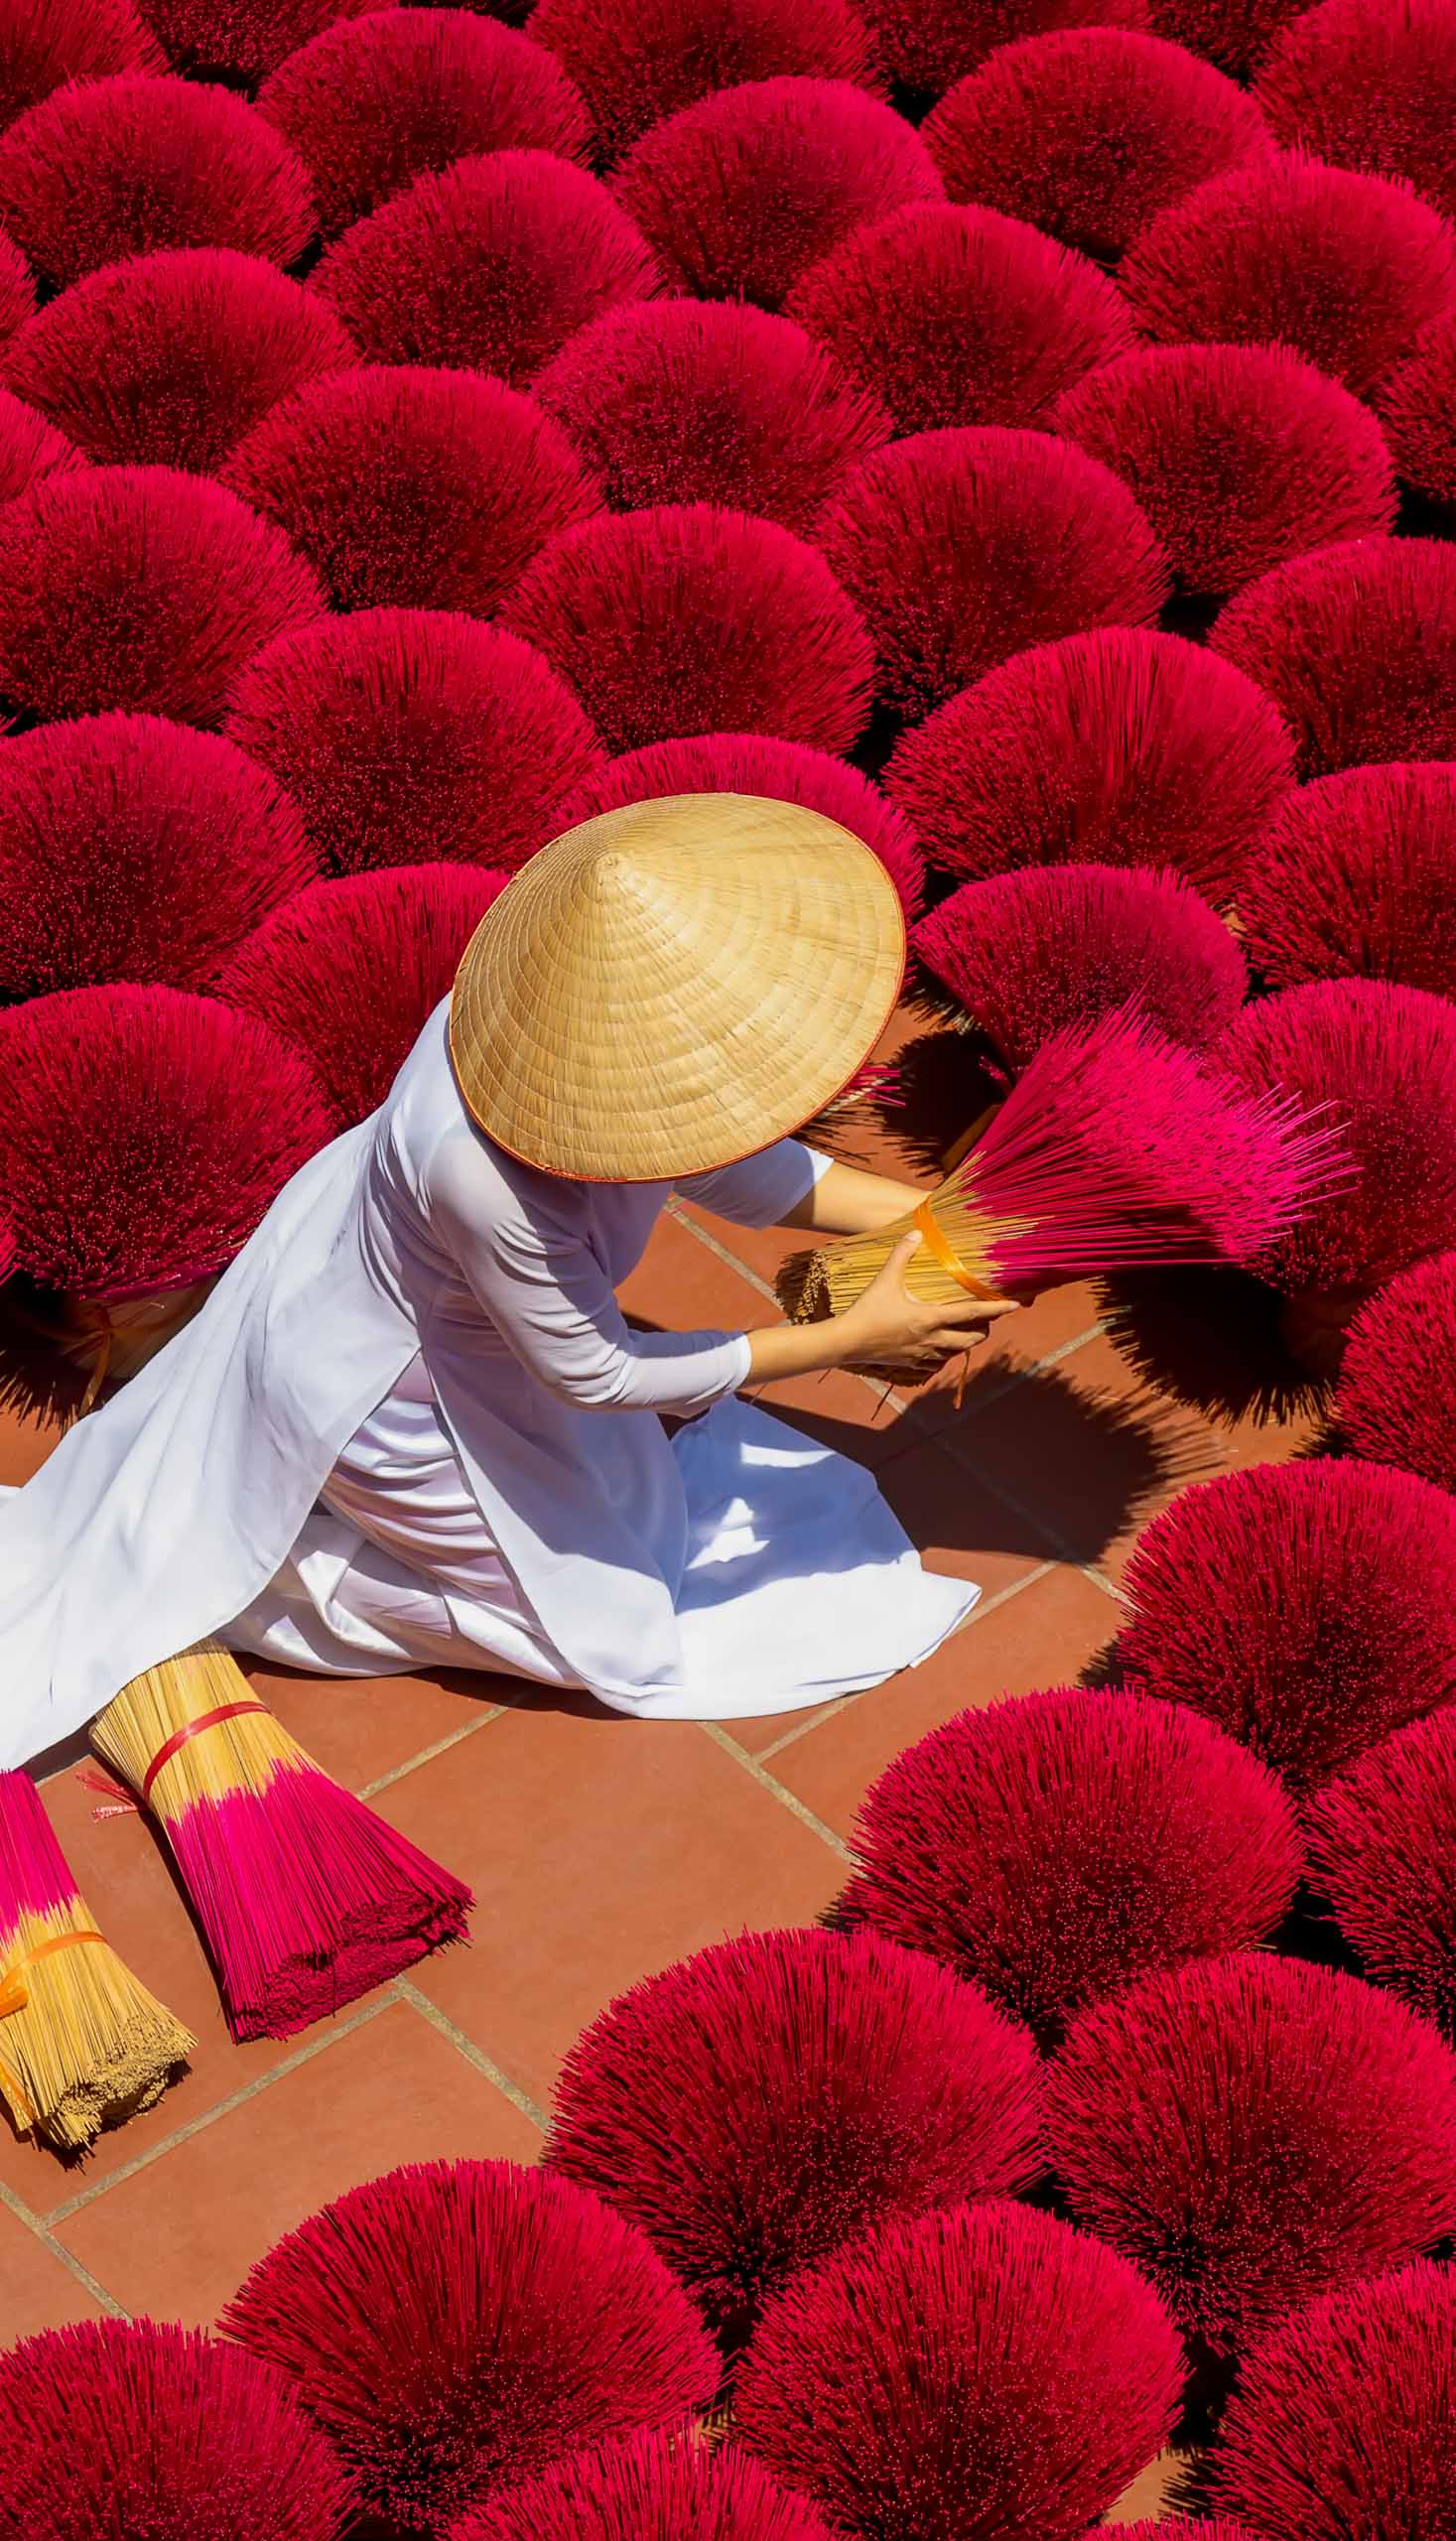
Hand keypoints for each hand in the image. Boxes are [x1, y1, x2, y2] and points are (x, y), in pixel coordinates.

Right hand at [832, 1231, 1019, 1377]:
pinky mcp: (912, 1364)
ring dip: (966, 1341)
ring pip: (957, 1353)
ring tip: (966, 1329)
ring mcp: (923, 1355)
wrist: (846, 1343)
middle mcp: (932, 1340)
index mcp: (930, 1318)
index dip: (995, 1308)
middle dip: (984, 1328)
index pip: (971, 1313)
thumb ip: (902, 1255)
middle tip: (986, 1317)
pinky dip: (945, 1355)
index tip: (1014, 1305)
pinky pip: (938, 1363)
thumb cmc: (867, 1310)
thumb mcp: (885, 1279)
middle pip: (972, 1339)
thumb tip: (916, 1233)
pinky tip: (941, 1347)